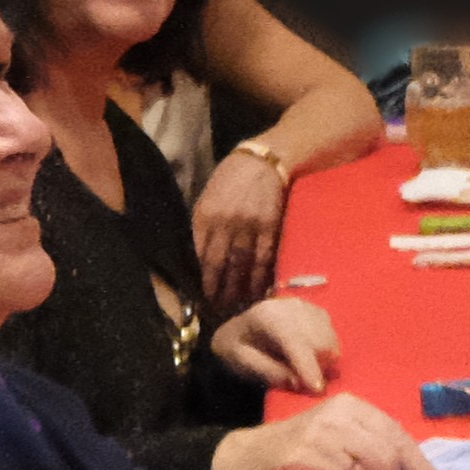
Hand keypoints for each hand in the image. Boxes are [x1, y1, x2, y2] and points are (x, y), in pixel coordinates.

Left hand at [192, 151, 293, 314]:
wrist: (264, 160)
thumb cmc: (232, 177)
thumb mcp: (208, 197)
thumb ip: (203, 225)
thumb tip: (200, 255)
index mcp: (204, 216)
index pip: (199, 255)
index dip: (201, 279)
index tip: (202, 295)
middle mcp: (224, 224)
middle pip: (218, 265)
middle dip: (217, 290)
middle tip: (217, 308)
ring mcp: (248, 227)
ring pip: (241, 266)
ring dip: (238, 289)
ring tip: (236, 306)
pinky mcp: (270, 228)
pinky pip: (264, 259)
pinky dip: (260, 277)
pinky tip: (258, 291)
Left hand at [210, 294, 340, 394]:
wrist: (238, 329)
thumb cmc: (236, 348)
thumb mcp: (240, 362)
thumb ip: (267, 371)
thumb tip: (298, 383)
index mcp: (267, 316)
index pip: (295, 341)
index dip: (308, 366)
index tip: (318, 390)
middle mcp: (292, 306)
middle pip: (321, 341)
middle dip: (317, 367)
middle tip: (299, 380)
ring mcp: (309, 307)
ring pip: (331, 341)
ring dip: (322, 361)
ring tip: (299, 367)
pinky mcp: (320, 312)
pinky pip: (334, 338)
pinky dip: (326, 353)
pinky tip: (307, 355)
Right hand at [212, 396, 438, 469]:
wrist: (251, 455)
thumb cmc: (306, 445)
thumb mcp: (341, 430)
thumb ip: (376, 443)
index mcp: (351, 407)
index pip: (398, 436)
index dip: (421, 467)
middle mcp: (336, 421)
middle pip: (386, 462)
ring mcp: (319, 444)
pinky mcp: (303, 469)